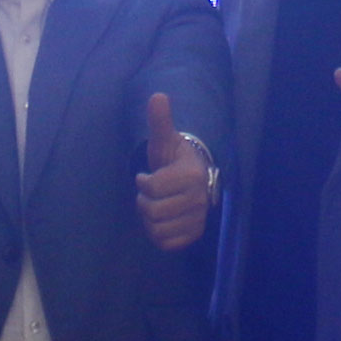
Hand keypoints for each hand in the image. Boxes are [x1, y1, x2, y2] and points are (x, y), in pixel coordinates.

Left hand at [135, 90, 210, 251]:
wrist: (193, 178)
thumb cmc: (174, 159)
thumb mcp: (165, 140)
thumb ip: (160, 121)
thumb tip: (157, 96)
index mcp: (191, 176)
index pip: (151, 187)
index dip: (142, 182)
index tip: (146, 177)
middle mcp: (198, 199)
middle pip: (152, 211)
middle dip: (144, 202)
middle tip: (150, 194)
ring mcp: (198, 219)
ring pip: (157, 230)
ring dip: (149, 220)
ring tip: (155, 207)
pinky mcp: (194, 234)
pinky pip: (166, 244)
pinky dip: (158, 235)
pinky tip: (161, 221)